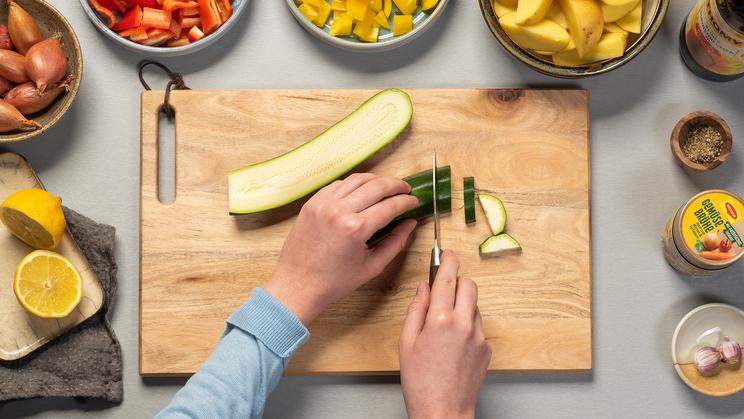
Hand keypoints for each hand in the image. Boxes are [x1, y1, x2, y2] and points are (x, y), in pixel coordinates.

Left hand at [264, 173, 418, 325]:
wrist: (297, 285)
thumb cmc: (334, 281)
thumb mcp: (372, 266)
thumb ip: (395, 242)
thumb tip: (410, 223)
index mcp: (356, 228)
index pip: (390, 205)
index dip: (407, 201)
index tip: (415, 201)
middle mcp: (339, 210)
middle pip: (377, 186)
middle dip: (396, 185)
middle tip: (406, 189)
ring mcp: (323, 203)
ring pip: (357, 179)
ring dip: (376, 180)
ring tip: (387, 187)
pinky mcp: (312, 203)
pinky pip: (339, 185)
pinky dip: (354, 184)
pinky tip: (363, 191)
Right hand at [399, 251, 491, 418]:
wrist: (443, 412)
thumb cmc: (420, 382)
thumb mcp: (406, 342)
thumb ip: (415, 309)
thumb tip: (423, 287)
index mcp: (440, 320)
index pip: (448, 277)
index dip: (447, 260)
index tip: (446, 254)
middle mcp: (464, 324)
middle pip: (469, 285)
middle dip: (457, 281)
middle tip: (443, 289)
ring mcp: (479, 336)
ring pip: (475, 305)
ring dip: (461, 305)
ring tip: (443, 327)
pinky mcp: (487, 349)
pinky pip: (478, 326)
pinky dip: (467, 325)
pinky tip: (452, 344)